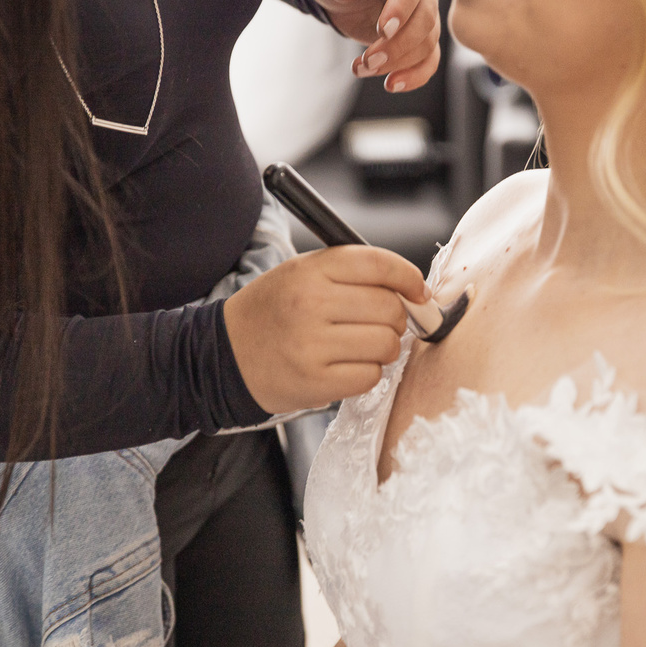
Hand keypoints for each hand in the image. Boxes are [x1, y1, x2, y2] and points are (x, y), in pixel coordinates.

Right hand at [223, 246, 429, 413]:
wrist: (226, 355)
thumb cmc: (273, 312)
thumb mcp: (302, 273)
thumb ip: (353, 273)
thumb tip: (414, 290)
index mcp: (310, 270)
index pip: (379, 264)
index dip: (409, 278)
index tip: (419, 292)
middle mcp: (311, 304)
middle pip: (390, 308)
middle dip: (394, 318)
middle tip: (376, 324)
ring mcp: (312, 345)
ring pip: (387, 344)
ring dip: (383, 348)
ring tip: (358, 346)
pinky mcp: (315, 382)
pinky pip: (371, 376)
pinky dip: (367, 373)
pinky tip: (345, 366)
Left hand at [306, 0, 441, 93]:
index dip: (401, 7)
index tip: (382, 31)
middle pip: (425, 18)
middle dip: (398, 45)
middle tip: (367, 61)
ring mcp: (422, 12)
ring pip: (427, 43)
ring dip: (399, 63)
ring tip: (362, 69)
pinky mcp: (417, 37)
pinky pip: (428, 59)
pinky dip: (414, 76)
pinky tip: (391, 85)